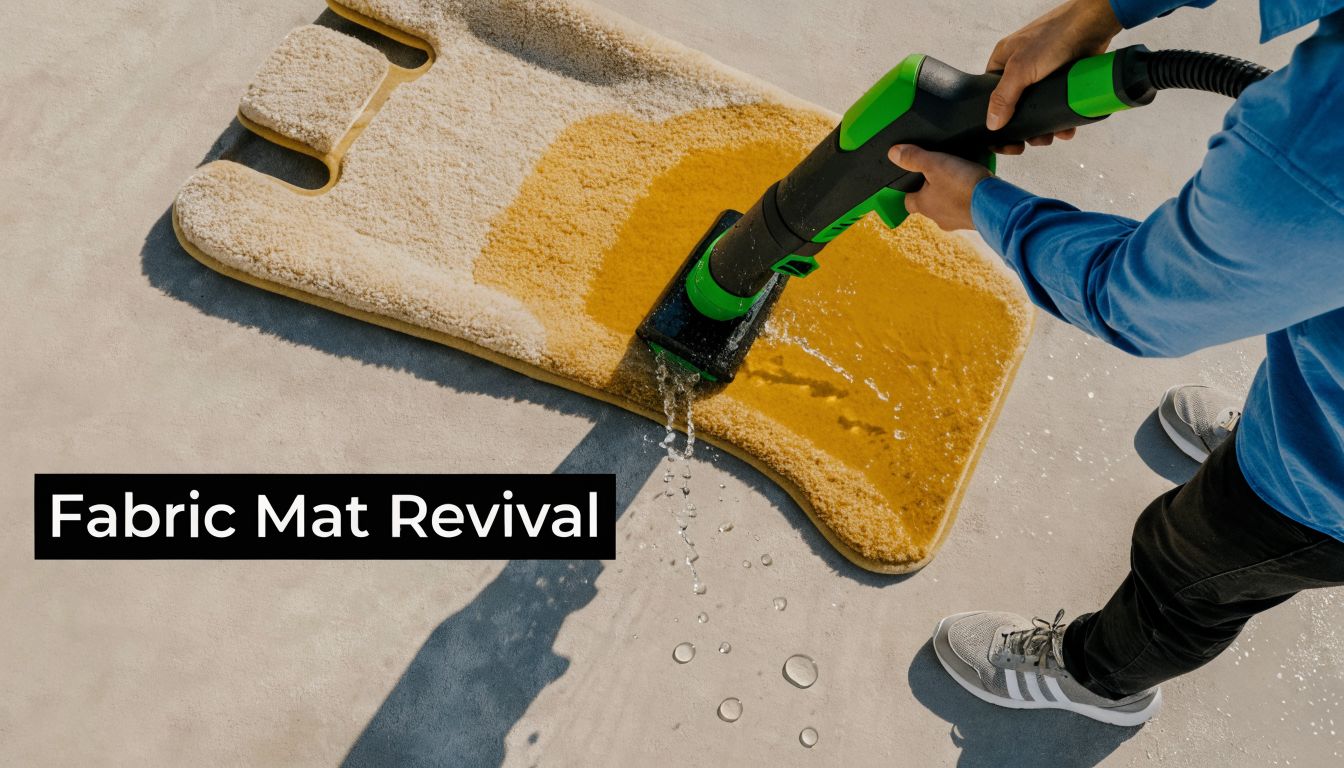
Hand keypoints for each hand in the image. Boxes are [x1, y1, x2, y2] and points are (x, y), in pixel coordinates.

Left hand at [888, 144, 991, 230]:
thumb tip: (893, 153)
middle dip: (932, 191)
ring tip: (960, 179)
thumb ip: (914, 158)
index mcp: (924, 205)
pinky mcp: (974, 221)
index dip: (909, 190)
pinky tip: (975, 189)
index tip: (913, 179)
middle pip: (928, 204)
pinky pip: (967, 209)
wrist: (997, 205)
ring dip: (951, 196)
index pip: (907, 201)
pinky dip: (968, 200)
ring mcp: (957, 222)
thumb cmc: (963, 186)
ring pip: (948, 207)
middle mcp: (938, 218)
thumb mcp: (935, 164)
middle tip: (940, 175)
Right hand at [985, 0, 1121, 151]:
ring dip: (1043, 130)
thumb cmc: (1053, 36)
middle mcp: (1021, 72)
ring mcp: (1043, 78)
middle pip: (1015, 110)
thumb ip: (1003, 97)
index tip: (1001, 140)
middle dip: (1022, 130)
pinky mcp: (1063, 83)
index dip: (994, 120)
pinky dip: (1061, 122)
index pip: (991, 97)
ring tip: (1049, 138)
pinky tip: (1065, 130)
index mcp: (1002, 64)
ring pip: (1038, 112)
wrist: (1092, 25)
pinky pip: (1058, 108)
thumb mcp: (1020, 69)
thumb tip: (991, 124)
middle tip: (1029, 143)